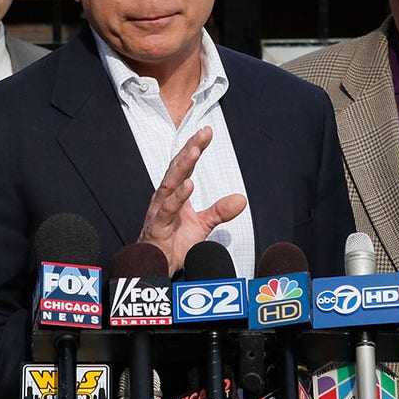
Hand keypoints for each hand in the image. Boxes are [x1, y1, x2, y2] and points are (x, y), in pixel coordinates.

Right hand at [137, 126, 246, 274]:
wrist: (158, 266)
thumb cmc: (173, 242)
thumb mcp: (202, 225)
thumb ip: (219, 211)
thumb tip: (241, 199)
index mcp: (175, 193)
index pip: (185, 166)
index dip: (195, 147)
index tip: (207, 131)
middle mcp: (165, 197)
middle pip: (178, 167)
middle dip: (190, 149)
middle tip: (203, 133)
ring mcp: (159, 210)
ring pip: (171, 183)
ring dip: (183, 167)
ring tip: (195, 151)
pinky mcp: (157, 225)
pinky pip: (167, 208)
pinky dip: (178, 197)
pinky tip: (188, 185)